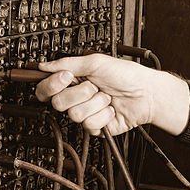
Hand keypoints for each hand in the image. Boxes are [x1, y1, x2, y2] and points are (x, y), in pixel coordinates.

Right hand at [35, 53, 189, 135]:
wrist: (146, 93)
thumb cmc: (126, 75)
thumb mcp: (95, 62)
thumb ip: (67, 64)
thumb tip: (44, 65)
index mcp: (73, 80)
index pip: (47, 88)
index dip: (52, 85)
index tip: (66, 77)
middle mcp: (77, 97)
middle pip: (58, 103)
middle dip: (80, 93)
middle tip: (94, 86)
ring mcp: (86, 113)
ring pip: (75, 114)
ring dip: (95, 103)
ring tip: (107, 97)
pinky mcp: (95, 126)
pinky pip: (89, 125)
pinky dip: (103, 115)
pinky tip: (111, 109)